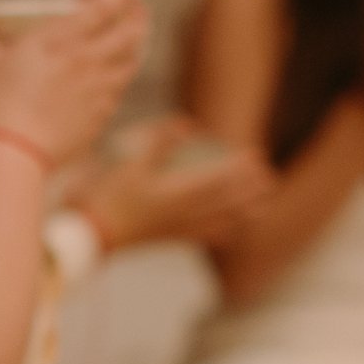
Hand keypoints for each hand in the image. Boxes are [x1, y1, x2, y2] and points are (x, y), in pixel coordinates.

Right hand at [0, 0, 149, 166]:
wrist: (16, 152)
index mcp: (61, 39)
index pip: (103, 6)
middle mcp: (87, 60)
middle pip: (128, 29)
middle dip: (137, 12)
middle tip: (138, 5)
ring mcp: (98, 88)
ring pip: (131, 58)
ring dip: (138, 40)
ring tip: (138, 32)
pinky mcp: (101, 113)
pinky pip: (121, 86)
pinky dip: (126, 71)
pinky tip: (122, 70)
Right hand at [70, 117, 275, 250]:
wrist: (94, 234)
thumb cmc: (109, 197)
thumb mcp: (131, 163)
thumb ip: (160, 142)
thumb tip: (187, 123)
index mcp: (177, 194)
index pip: (218, 179)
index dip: (239, 168)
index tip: (255, 156)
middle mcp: (184, 214)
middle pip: (227, 202)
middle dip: (250, 190)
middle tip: (269, 178)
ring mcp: (180, 229)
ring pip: (222, 222)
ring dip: (245, 212)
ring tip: (263, 205)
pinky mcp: (172, 239)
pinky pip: (205, 237)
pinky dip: (224, 233)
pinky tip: (234, 231)